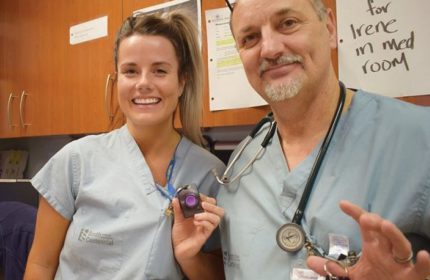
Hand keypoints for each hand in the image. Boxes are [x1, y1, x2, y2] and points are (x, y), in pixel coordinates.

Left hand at [172, 194, 223, 260]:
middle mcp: (207, 220)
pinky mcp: (205, 235)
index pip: (211, 203)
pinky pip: (210, 227)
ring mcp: (207, 228)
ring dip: (207, 214)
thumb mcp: (178, 219)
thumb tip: (175, 199)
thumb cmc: (180, 234)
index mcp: (202, 214)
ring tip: (196, 216)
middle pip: (219, 210)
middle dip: (212, 205)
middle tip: (203, 204)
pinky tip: (195, 223)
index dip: (207, 198)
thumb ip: (178, 209)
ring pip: (217, 218)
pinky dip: (204, 222)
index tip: (199, 196)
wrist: (178, 249)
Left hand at [307, 200, 429, 279]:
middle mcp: (388, 251)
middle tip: (365, 218)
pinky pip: (421, 271)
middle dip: (375, 223)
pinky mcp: (412, 278)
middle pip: (383, 231)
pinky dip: (424, 264)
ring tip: (384, 225)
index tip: (342, 204)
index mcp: (374, 246)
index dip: (355, 212)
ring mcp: (401, 264)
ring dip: (394, 234)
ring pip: (401, 245)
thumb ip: (333, 269)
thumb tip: (310, 261)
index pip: (365, 224)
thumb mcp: (352, 276)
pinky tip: (424, 255)